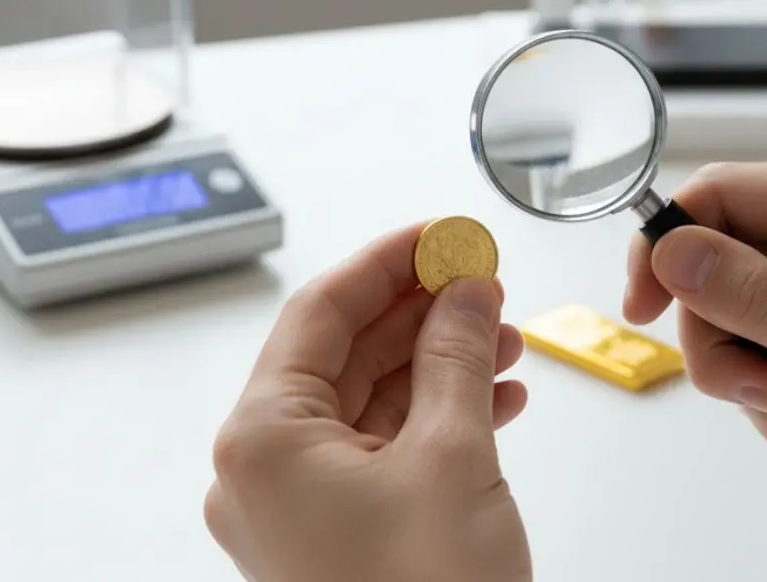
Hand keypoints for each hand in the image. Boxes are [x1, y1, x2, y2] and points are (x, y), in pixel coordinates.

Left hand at [204, 222, 532, 581]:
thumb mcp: (452, 458)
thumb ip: (457, 356)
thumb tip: (466, 291)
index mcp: (264, 441)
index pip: (321, 313)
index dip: (388, 262)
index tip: (439, 234)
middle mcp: (266, 470)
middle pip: (344, 354)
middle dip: (421, 312)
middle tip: (480, 277)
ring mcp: (298, 506)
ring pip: (369, 402)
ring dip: (438, 363)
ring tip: (502, 337)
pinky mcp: (336, 533)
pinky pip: (382, 450)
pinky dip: (436, 417)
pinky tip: (491, 397)